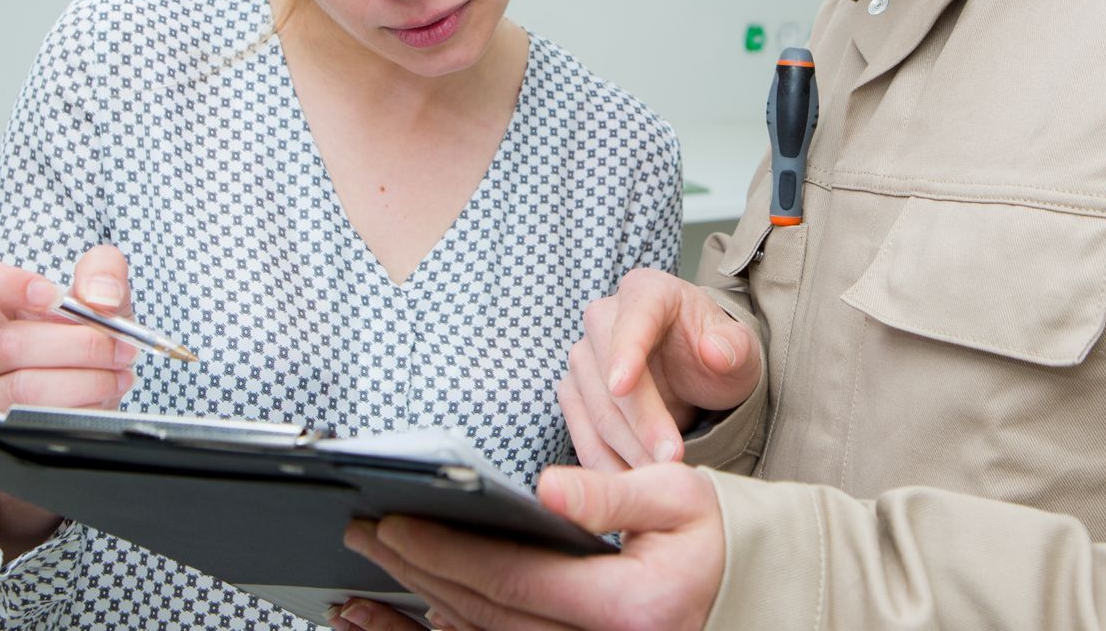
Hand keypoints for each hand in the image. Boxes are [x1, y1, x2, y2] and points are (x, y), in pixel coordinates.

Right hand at [0, 246, 136, 552]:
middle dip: (79, 344)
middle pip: (8, 345)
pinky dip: (79, 407)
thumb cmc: (74, 336)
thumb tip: (100, 297)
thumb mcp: (94, 293)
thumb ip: (102, 272)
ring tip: (115, 372)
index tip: (54, 296)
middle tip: (117, 346)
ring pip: (24, 389)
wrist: (83, 389)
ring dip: (85, 380)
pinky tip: (97, 396)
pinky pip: (35, 423)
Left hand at [345, 462, 723, 630]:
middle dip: (420, 571)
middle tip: (367, 531)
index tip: (399, 521)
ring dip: (421, 608)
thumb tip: (548, 488)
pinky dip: (450, 629)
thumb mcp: (677, 496)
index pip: (515, 579)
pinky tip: (411, 611)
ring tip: (372, 574)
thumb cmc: (707, 534)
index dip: (450, 552)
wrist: (737, 585)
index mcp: (628, 605)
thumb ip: (611, 494)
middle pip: (488, 613)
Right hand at [559, 270, 759, 470]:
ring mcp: (585, 356)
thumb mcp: (741, 351)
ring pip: (595, 409)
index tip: (622, 386)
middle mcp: (605, 318)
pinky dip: (603, 462)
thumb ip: (735, 348)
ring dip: (625, 449)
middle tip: (671, 459)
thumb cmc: (717, 353)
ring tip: (660, 478)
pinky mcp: (576, 392)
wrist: (696, 371)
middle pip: (608, 373)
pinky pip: (581, 432)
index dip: (626, 352)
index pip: (633, 319)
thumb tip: (715, 351)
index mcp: (648, 292)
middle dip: (639, 422)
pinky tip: (629, 482)